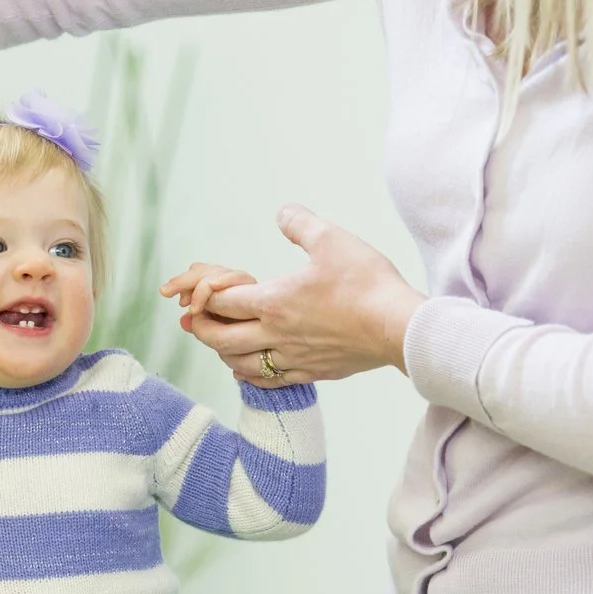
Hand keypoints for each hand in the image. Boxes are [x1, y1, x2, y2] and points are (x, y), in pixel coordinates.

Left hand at [170, 204, 423, 386]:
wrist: (398, 327)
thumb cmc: (367, 283)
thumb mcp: (332, 240)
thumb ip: (300, 224)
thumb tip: (282, 213)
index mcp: (274, 301)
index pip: (223, 302)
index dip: (203, 295)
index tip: (196, 291)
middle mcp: (276, 334)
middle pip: (221, 339)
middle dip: (201, 329)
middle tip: (193, 320)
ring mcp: (293, 357)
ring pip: (240, 365)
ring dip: (222, 353)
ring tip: (218, 342)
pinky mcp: (312, 372)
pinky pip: (269, 380)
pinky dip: (249, 375)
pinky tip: (247, 369)